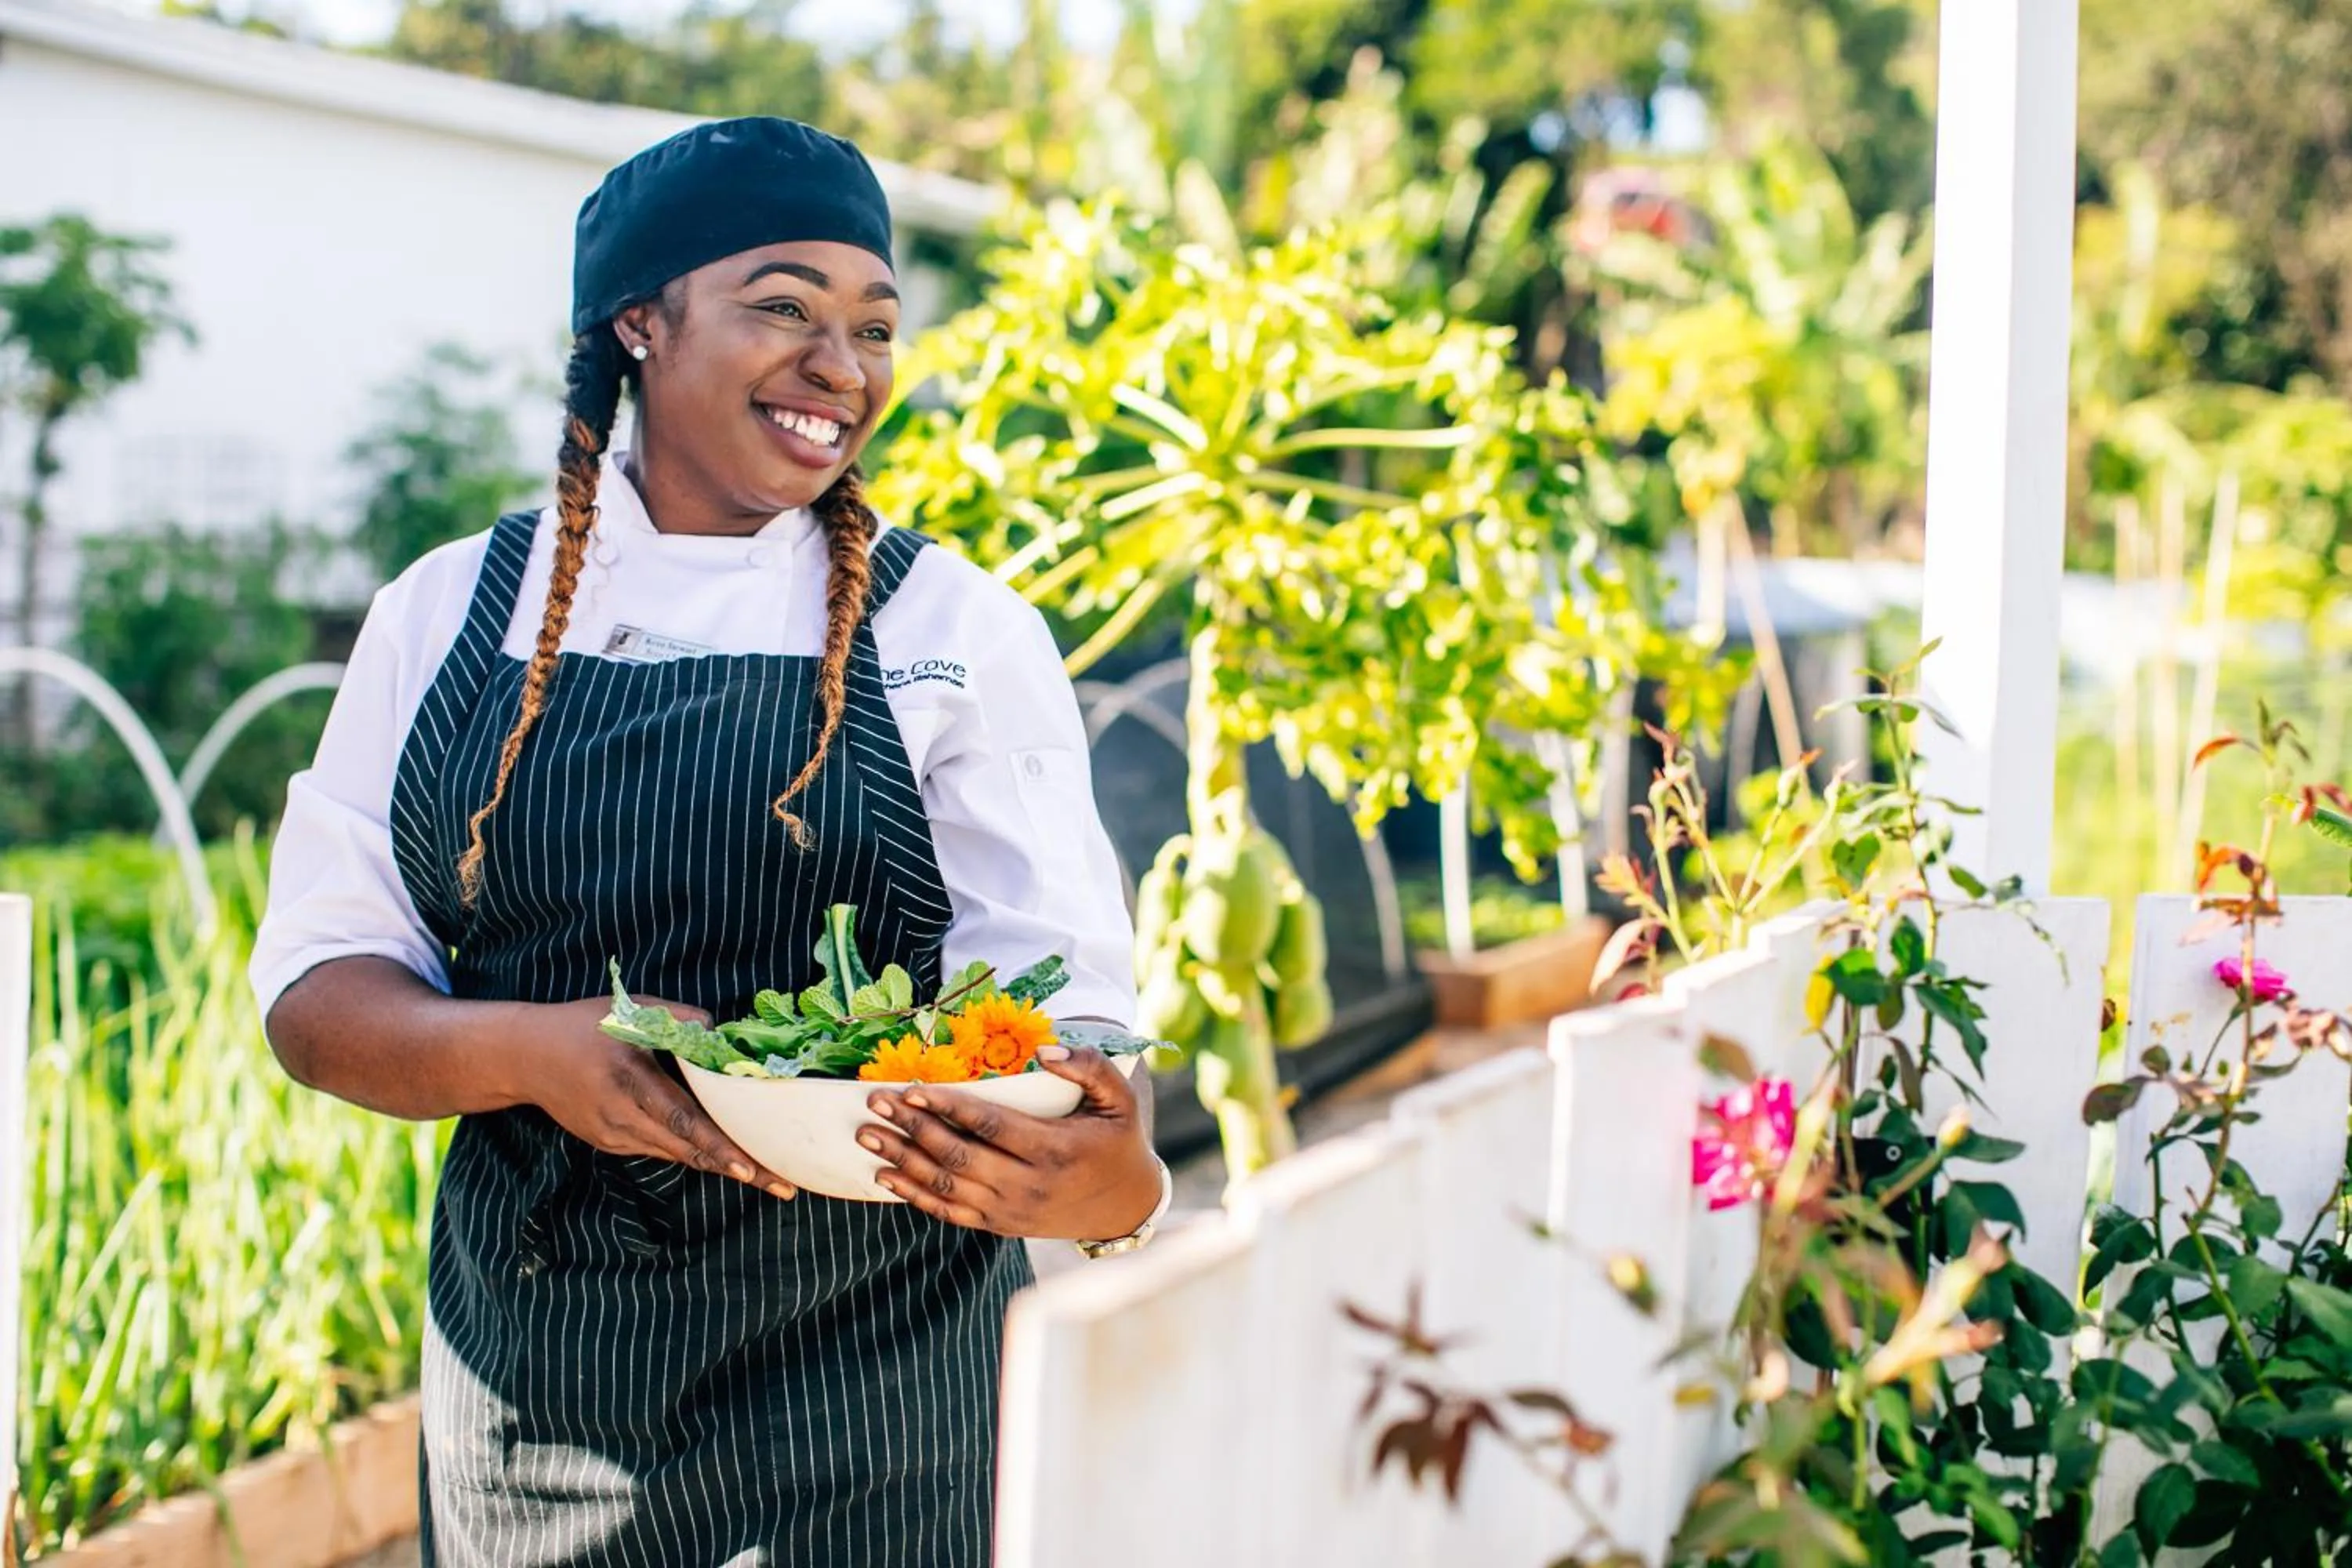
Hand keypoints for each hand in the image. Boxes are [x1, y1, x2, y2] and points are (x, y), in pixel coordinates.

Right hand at [521, 995, 795, 1198]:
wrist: (523, 1056)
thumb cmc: (581, 1025)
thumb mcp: (628, 1010)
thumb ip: (677, 1019)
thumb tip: (720, 1034)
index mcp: (628, 1081)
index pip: (681, 1119)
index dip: (717, 1146)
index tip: (750, 1168)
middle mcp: (620, 1117)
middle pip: (687, 1150)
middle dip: (737, 1168)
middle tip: (784, 1185)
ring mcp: (613, 1136)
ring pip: (676, 1155)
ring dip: (720, 1166)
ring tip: (767, 1177)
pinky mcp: (609, 1143)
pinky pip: (659, 1149)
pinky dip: (692, 1153)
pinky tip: (725, 1159)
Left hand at [859, 1046, 1161, 1239]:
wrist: (1125, 1206)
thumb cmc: (1119, 1141)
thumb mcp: (1120, 1099)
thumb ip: (1090, 1067)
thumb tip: (1045, 1051)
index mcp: (1056, 1150)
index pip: (992, 1126)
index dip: (950, 1108)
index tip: (914, 1087)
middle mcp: (1029, 1186)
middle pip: (959, 1156)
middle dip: (913, 1128)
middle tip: (877, 1102)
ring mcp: (1011, 1210)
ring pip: (946, 1187)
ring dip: (902, 1160)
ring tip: (867, 1135)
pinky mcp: (999, 1225)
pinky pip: (949, 1212)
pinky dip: (914, 1195)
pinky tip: (885, 1175)